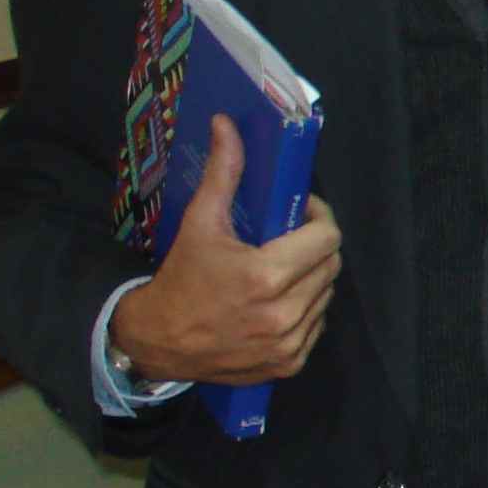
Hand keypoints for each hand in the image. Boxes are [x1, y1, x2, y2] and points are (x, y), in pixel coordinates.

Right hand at [112, 118, 340, 386]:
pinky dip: (305, 309)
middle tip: (289, 238)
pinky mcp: (289, 363)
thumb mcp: (199, 223)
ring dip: (312, 277)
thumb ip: (223, 174)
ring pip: (327, 294)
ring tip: (282, 268)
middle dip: (314, 246)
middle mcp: (283, 313)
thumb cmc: (180, 278)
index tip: (300, 212)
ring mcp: (289, 342)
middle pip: (331, 264)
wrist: (156, 341)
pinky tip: (278, 301)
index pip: (328, 237)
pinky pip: (317, 324)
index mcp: (266, 276)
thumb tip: (227, 124)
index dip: (318, 218)